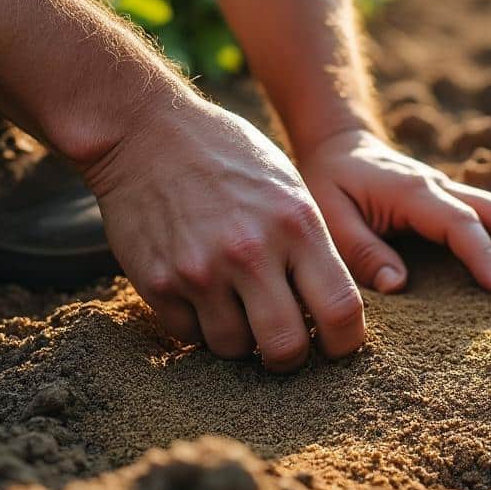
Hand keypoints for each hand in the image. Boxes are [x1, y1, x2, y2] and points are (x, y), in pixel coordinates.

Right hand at [82, 90, 364, 371]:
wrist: (145, 132)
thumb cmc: (228, 158)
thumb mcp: (288, 188)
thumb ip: (311, 247)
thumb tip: (331, 310)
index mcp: (297, 225)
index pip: (341, 311)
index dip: (345, 342)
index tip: (336, 345)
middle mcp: (251, 253)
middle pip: (286, 349)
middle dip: (291, 357)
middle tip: (285, 344)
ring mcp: (201, 272)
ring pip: (234, 349)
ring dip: (241, 340)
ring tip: (237, 307)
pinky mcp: (159, 283)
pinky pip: (190, 335)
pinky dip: (200, 326)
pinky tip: (201, 294)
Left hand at [295, 129, 490, 293]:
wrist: (337, 144)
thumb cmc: (329, 183)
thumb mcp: (330, 217)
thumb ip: (362, 251)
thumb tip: (399, 285)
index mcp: (413, 192)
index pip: (460, 224)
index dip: (485, 256)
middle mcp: (440, 185)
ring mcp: (449, 189)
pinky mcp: (450, 198)